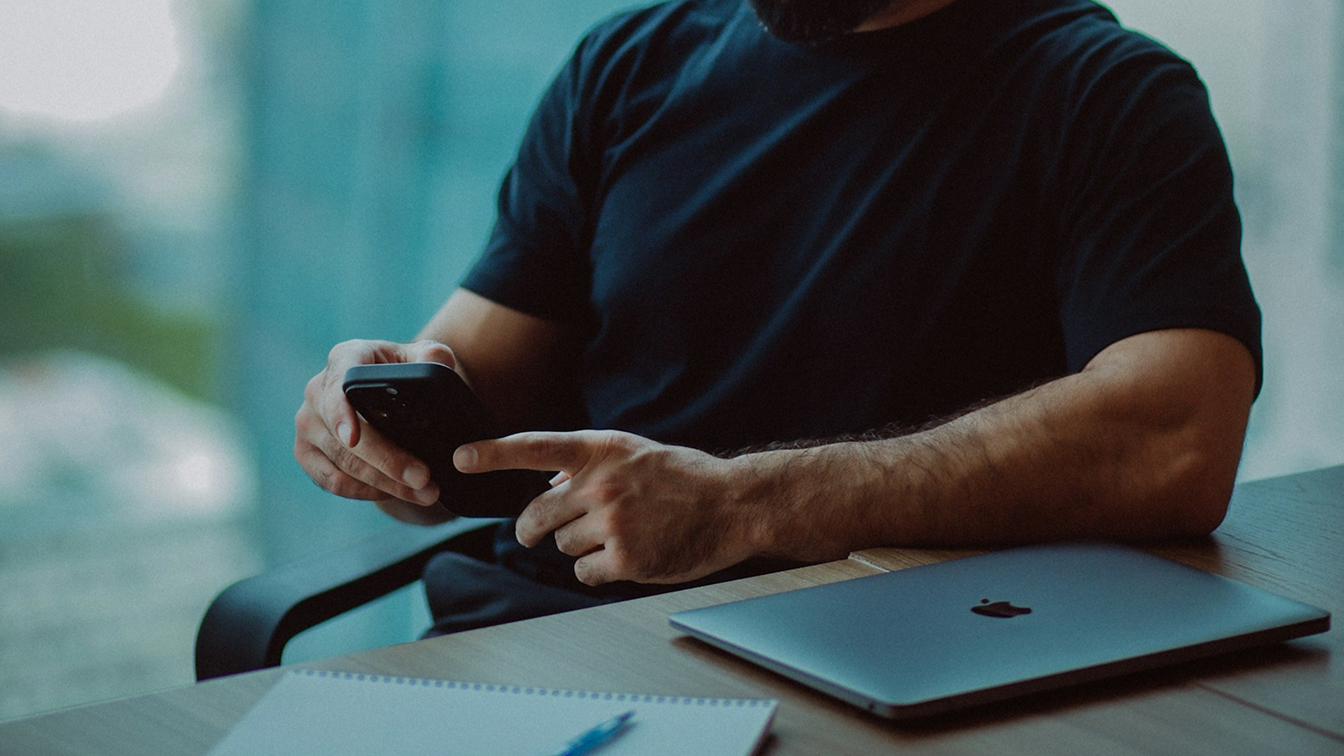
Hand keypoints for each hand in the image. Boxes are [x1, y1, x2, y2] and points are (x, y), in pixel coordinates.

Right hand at [294, 339, 456, 522]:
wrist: (381, 392)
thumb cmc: (402, 371)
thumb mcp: (421, 358)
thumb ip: (433, 357)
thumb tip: (434, 361)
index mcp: (346, 358)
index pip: (339, 383)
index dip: (342, 413)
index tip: (352, 439)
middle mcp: (317, 390)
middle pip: (347, 436)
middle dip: (388, 461)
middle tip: (424, 478)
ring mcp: (308, 424)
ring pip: (344, 464)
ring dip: (386, 484)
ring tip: (425, 492)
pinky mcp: (306, 452)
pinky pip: (332, 481)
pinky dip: (365, 491)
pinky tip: (394, 493)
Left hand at [454, 431, 761, 584]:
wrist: (732, 504)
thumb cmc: (684, 478)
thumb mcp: (633, 452)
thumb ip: (589, 462)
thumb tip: (550, 478)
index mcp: (600, 450)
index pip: (534, 447)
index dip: (493, 453)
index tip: (460, 456)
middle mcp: (600, 483)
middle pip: (536, 515)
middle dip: (532, 529)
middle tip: (536, 534)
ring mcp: (611, 521)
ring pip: (562, 546)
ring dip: (579, 547)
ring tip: (617, 536)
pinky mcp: (625, 558)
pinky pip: (584, 572)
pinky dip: (597, 571)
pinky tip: (625, 558)